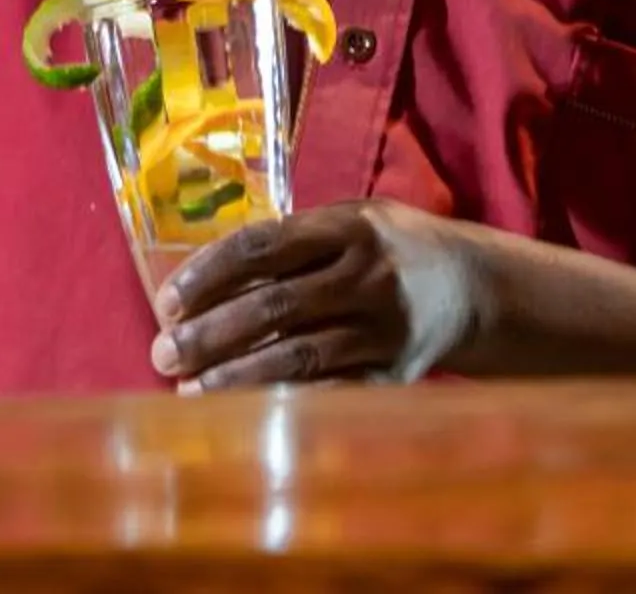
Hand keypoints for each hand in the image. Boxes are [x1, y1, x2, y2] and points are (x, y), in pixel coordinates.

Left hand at [152, 204, 478, 390]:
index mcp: (349, 226)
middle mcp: (366, 275)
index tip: (167, 300)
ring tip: (189, 392)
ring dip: (237, 377)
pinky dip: (284, 404)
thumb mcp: (352, 220)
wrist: (472, 286)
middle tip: (163, 353)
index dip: (210, 272)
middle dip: (212, 332)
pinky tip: (244, 416)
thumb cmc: (392, 245)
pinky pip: (331, 393)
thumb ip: (294, 240)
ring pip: (299, 357)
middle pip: (275, 305)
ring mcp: (383, 329)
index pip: (264, 245)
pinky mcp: (393, 374)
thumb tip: (209, 274)